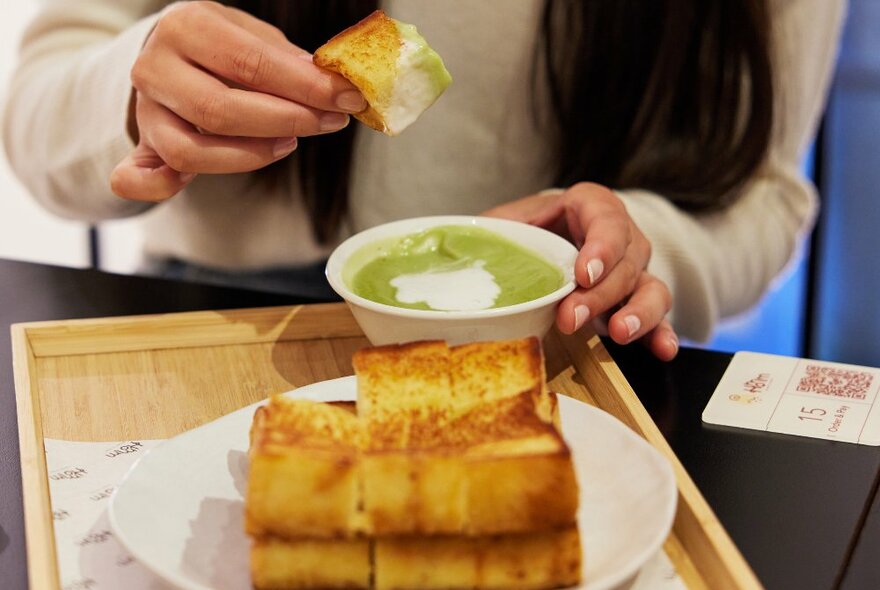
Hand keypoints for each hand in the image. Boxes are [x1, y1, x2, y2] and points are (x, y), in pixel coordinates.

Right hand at [110, 1, 365, 200]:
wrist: (170, 52)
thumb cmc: (223, 47)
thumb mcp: (254, 37)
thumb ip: (287, 61)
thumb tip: (329, 85)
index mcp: (185, 27)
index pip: (250, 64)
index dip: (305, 87)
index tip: (348, 99)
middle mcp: (155, 67)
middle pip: (220, 110)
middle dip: (286, 121)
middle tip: (328, 123)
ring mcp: (145, 110)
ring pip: (192, 149)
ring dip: (250, 155)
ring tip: (289, 143)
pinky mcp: (145, 144)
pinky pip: (140, 175)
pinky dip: (154, 186)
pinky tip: (176, 186)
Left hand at [483, 183, 678, 360]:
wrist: (537, 247)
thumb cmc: (523, 232)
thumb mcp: (506, 223)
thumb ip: (494, 232)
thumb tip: (462, 250)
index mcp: (590, 206)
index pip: (606, 217)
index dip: (600, 245)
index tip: (582, 273)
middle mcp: (620, 236)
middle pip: (627, 260)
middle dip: (600, 292)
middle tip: (570, 317)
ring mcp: (633, 271)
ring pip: (652, 287)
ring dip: (639, 312)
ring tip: (618, 333)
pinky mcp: (635, 302)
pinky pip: (659, 318)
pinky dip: (661, 334)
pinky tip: (662, 351)